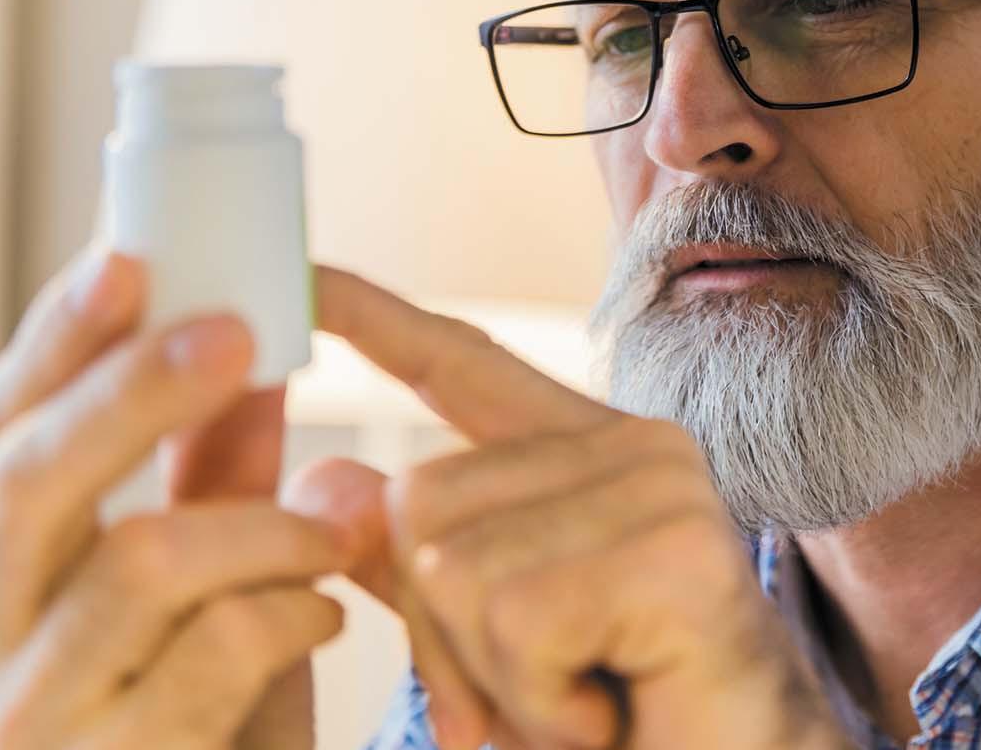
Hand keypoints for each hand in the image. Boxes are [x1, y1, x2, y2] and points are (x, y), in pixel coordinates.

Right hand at [0, 250, 351, 749]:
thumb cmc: (184, 723)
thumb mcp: (191, 596)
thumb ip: (208, 486)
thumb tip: (250, 365)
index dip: (53, 344)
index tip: (128, 259)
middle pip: (26, 482)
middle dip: (135, 395)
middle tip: (234, 332)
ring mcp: (22, 715)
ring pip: (137, 561)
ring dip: (261, 520)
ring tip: (338, 523)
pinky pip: (214, 651)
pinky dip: (290, 610)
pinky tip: (322, 616)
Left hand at [300, 266, 847, 749]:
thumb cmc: (621, 716)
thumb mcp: (490, 646)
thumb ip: (412, 564)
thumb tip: (324, 481)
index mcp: (586, 453)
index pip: (464, 367)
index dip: (375, 319)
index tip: (302, 275)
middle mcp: (632, 446)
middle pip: (419, 503)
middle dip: (442, 637)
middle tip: (546, 688)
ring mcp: (662, 487)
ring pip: (456, 568)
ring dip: (497, 679)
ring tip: (588, 698)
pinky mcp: (678, 549)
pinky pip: (518, 620)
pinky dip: (540, 701)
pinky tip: (609, 711)